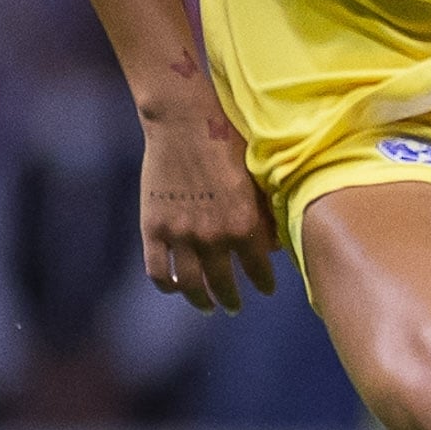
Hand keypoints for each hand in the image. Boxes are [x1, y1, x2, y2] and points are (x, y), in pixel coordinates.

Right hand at [137, 100, 276, 312]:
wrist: (184, 124)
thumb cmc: (229, 143)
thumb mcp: (257, 179)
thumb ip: (265, 214)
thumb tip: (277, 244)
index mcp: (245, 224)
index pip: (258, 268)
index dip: (263, 282)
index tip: (266, 289)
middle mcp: (213, 236)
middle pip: (223, 282)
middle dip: (232, 298)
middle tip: (235, 305)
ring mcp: (180, 235)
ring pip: (189, 284)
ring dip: (200, 299)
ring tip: (207, 305)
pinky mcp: (153, 229)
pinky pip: (157, 271)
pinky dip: (167, 285)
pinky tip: (175, 287)